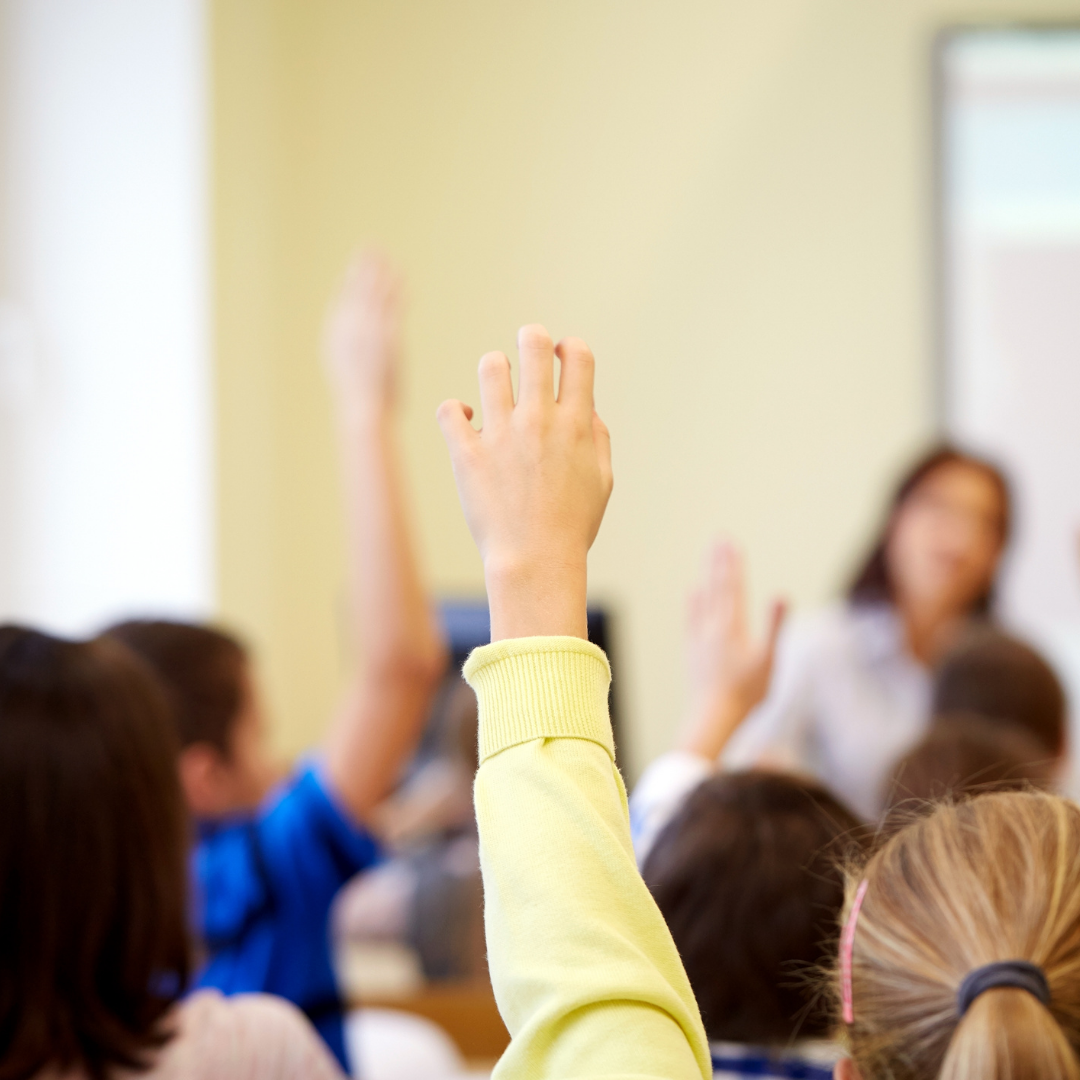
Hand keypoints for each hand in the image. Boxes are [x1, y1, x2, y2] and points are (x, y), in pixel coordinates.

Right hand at [323, 251, 402, 409]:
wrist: (364, 409)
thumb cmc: (360, 403)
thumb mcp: (350, 377)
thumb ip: (352, 359)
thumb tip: (359, 365)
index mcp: (335, 337)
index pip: (341, 302)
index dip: (348, 285)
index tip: (354, 271)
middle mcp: (348, 328)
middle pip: (356, 289)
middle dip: (362, 267)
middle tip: (369, 246)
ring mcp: (367, 329)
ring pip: (374, 292)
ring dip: (380, 270)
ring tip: (385, 252)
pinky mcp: (387, 334)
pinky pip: (392, 304)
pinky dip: (396, 288)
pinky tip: (401, 275)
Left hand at [437, 325, 612, 640]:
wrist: (535, 562)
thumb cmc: (571, 526)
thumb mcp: (602, 482)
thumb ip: (597, 438)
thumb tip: (587, 408)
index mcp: (576, 424)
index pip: (577, 355)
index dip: (568, 347)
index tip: (559, 359)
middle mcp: (539, 420)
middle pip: (532, 342)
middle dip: (530, 339)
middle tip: (525, 356)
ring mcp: (501, 434)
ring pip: (490, 366)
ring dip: (494, 370)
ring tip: (495, 391)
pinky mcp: (467, 454)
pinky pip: (449, 409)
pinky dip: (455, 410)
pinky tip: (465, 421)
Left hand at [680, 540, 785, 759]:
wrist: (713, 716)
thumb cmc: (747, 693)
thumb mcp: (769, 660)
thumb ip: (775, 625)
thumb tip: (783, 594)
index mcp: (734, 627)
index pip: (734, 588)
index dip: (733, 564)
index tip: (732, 543)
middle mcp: (714, 627)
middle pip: (717, 587)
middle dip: (719, 562)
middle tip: (719, 538)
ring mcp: (701, 638)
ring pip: (704, 599)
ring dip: (708, 575)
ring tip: (709, 557)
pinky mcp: (693, 650)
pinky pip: (692, 618)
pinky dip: (694, 601)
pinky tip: (693, 591)